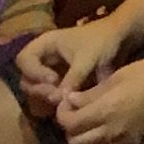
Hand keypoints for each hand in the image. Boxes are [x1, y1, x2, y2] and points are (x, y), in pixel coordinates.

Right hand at [15, 16, 130, 102]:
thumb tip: (58, 99)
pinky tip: (65, 104)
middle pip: (26, 77)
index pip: (24, 60)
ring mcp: (49, 69)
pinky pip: (47, 93)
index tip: (54, 79)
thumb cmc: (102, 41)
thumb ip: (73, 77)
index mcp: (45, 44)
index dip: (34, 72)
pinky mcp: (58, 80)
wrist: (119, 38)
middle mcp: (43, 57)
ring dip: (46, 96)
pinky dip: (53, 99)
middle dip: (40, 88)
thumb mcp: (88, 58)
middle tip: (58, 96)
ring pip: (36, 88)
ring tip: (63, 101)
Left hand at [52, 55, 143, 143]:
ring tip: (90, 127)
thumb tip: (70, 102)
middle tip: (76, 115)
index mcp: (107, 110)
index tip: (66, 103)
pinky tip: (107, 137)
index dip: (62, 114)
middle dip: (70, 129)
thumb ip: (91, 93)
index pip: (69, 123)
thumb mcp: (118, 76)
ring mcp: (126, 143)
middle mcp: (113, 132)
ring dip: (84, 142)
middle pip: (75, 142)